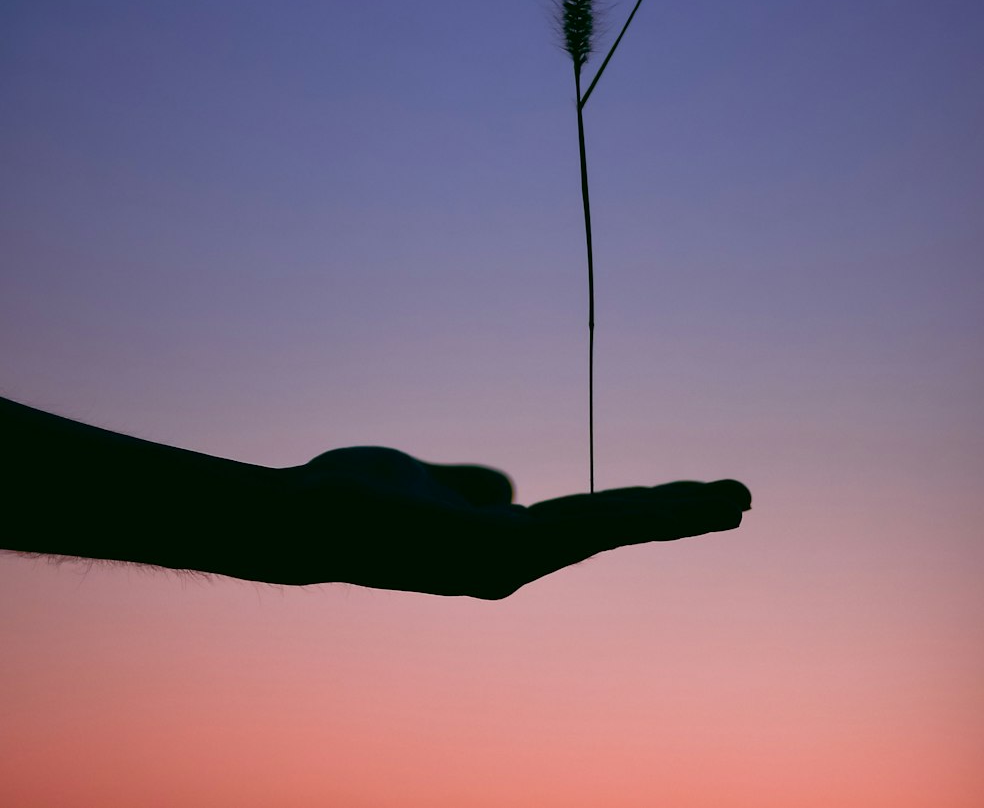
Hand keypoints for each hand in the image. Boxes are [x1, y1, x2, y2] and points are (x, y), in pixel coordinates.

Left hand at [267, 447, 750, 598]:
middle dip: (678, 515)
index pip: (586, 523)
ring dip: (675, 512)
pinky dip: (637, 512)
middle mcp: (511, 563)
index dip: (640, 511)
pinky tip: (680, 504)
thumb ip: (465, 485)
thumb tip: (506, 486)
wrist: (304, 522)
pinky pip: (582, 524)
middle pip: (611, 529)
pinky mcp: (498, 553)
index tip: (688, 500)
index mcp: (497, 545)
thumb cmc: (351, 502)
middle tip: (741, 500)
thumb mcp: (422, 482)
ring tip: (733, 499)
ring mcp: (507, 563)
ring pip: (609, 527)